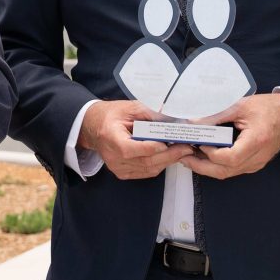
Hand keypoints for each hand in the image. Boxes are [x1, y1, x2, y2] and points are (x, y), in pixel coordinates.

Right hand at [78, 100, 193, 179]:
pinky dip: (159, 165)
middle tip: (186, 147)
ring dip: (167, 161)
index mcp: (110, 137)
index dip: (152, 147)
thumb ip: (149, 113)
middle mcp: (112, 156)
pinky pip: (145, 172)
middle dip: (169, 155)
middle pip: (145, 161)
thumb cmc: (111, 114)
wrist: (93, 127)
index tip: (170, 142)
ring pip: (148, 169)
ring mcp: (117, 167)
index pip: (132, 148)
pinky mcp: (122, 173)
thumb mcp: (129, 107)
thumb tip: (172, 119)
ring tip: (182, 151)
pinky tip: (168, 156)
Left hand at [180, 91, 279, 179]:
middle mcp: (257, 157)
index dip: (211, 154)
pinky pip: (232, 170)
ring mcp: (256, 163)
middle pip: (225, 171)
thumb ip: (216, 114)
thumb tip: (194, 122)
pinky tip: (205, 155)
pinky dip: (217, 165)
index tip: (198, 143)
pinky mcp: (254, 164)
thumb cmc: (268, 108)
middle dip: (201, 166)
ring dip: (207, 167)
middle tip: (184, 157)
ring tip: (190, 156)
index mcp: (257, 141)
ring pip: (227, 173)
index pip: (230, 158)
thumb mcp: (241, 105)